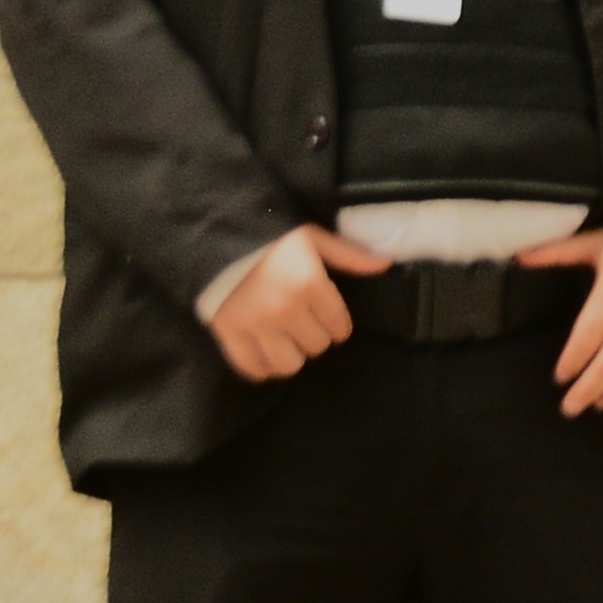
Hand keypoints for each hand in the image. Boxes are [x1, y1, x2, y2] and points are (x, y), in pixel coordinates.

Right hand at [204, 223, 391, 382]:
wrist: (217, 233)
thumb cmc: (271, 234)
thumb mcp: (313, 237)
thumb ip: (349, 255)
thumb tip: (385, 265)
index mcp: (310, 283)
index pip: (340, 326)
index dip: (339, 324)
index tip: (330, 317)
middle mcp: (286, 309)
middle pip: (317, 346)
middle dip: (316, 336)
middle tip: (306, 323)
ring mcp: (256, 326)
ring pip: (289, 365)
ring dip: (292, 354)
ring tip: (287, 339)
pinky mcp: (230, 335)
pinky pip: (254, 369)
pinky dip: (263, 367)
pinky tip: (266, 352)